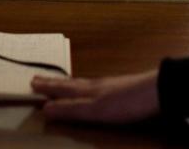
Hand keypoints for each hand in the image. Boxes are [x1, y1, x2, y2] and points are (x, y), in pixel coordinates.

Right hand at [31, 70, 159, 123]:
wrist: (157, 92)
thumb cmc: (125, 103)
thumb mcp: (95, 110)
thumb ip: (71, 109)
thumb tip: (45, 108)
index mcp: (87, 90)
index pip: (62, 89)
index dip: (47, 88)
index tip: (31, 83)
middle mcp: (95, 85)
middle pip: (70, 84)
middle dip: (53, 83)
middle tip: (37, 78)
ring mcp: (108, 85)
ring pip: (81, 84)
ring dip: (67, 84)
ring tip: (58, 82)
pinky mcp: (120, 89)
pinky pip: (93, 86)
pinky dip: (83, 86)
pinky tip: (90, 88)